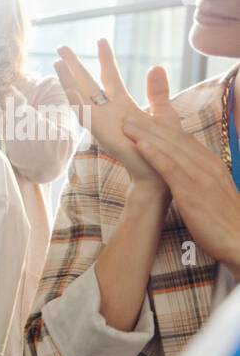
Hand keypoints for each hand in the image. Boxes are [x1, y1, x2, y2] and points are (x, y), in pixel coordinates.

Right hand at [53, 41, 167, 191]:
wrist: (156, 171)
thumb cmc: (161, 148)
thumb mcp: (164, 113)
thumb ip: (157, 91)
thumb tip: (155, 66)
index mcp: (123, 106)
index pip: (110, 77)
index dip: (106, 59)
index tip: (101, 40)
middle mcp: (107, 111)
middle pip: (87, 83)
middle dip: (75, 65)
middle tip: (62, 46)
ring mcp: (101, 121)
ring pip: (80, 96)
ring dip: (68, 80)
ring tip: (57, 62)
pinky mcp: (99, 131)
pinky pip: (84, 113)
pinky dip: (75, 101)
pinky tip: (68, 87)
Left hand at [122, 67, 239, 275]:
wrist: (239, 240)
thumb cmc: (223, 220)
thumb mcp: (212, 193)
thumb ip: (199, 180)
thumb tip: (185, 175)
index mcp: (212, 164)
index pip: (185, 141)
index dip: (163, 129)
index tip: (145, 119)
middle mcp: (207, 165)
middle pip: (175, 140)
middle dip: (151, 126)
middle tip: (128, 115)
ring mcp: (201, 177)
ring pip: (171, 149)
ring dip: (148, 135)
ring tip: (127, 124)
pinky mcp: (192, 191)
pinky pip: (171, 168)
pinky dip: (155, 154)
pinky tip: (140, 145)